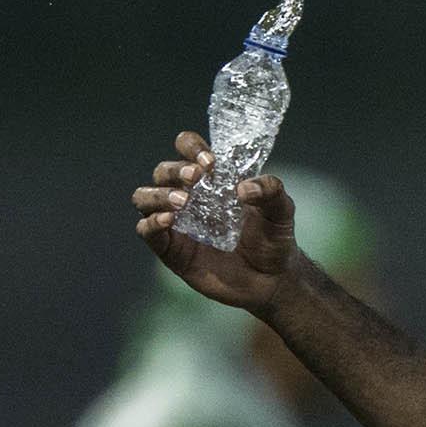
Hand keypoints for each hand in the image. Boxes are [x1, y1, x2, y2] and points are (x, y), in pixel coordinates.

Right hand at [132, 130, 302, 311]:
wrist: (272, 279)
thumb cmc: (274, 238)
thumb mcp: (281, 210)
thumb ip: (271, 190)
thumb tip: (243, 188)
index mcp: (211, 179)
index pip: (187, 148)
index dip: (191, 147)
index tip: (210, 161)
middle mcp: (189, 196)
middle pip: (162, 171)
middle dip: (175, 170)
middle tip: (197, 177)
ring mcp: (177, 222)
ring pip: (144, 197)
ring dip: (158, 194)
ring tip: (183, 201)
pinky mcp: (171, 248)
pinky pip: (145, 230)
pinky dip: (152, 222)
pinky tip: (169, 220)